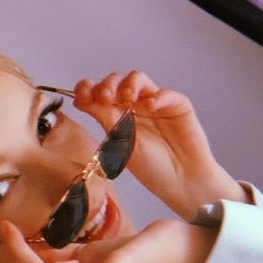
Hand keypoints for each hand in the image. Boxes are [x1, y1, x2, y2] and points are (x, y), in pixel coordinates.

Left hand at [72, 72, 246, 218]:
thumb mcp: (121, 144)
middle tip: (105, 98)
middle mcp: (134, 106)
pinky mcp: (177, 105)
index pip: (98, 93)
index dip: (88, 89)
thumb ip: (105, 119)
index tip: (82, 96)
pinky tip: (150, 106)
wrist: (182, 183)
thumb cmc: (152, 168)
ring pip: (138, 79)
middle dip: (107, 85)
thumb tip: (80, 99)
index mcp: (116, 115)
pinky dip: (156, 96)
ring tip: (128, 99)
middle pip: (116, 81)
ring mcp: (155, 103)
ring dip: (129, 84)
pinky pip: (165, 93)